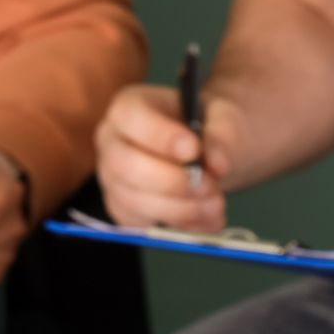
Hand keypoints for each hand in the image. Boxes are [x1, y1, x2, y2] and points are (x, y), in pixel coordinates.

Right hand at [95, 83, 240, 231]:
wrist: (208, 152)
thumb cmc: (208, 127)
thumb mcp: (222, 119)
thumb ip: (222, 136)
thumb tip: (218, 165)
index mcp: (129, 108)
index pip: (130, 118)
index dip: (161, 136)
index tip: (194, 150)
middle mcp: (112, 142)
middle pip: (126, 165)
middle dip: (171, 181)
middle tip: (210, 185)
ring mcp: (113, 178)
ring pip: (134, 201)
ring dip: (181, 209)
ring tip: (217, 204)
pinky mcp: (124, 209)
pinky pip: (145, 224)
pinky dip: (182, 225)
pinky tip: (209, 218)